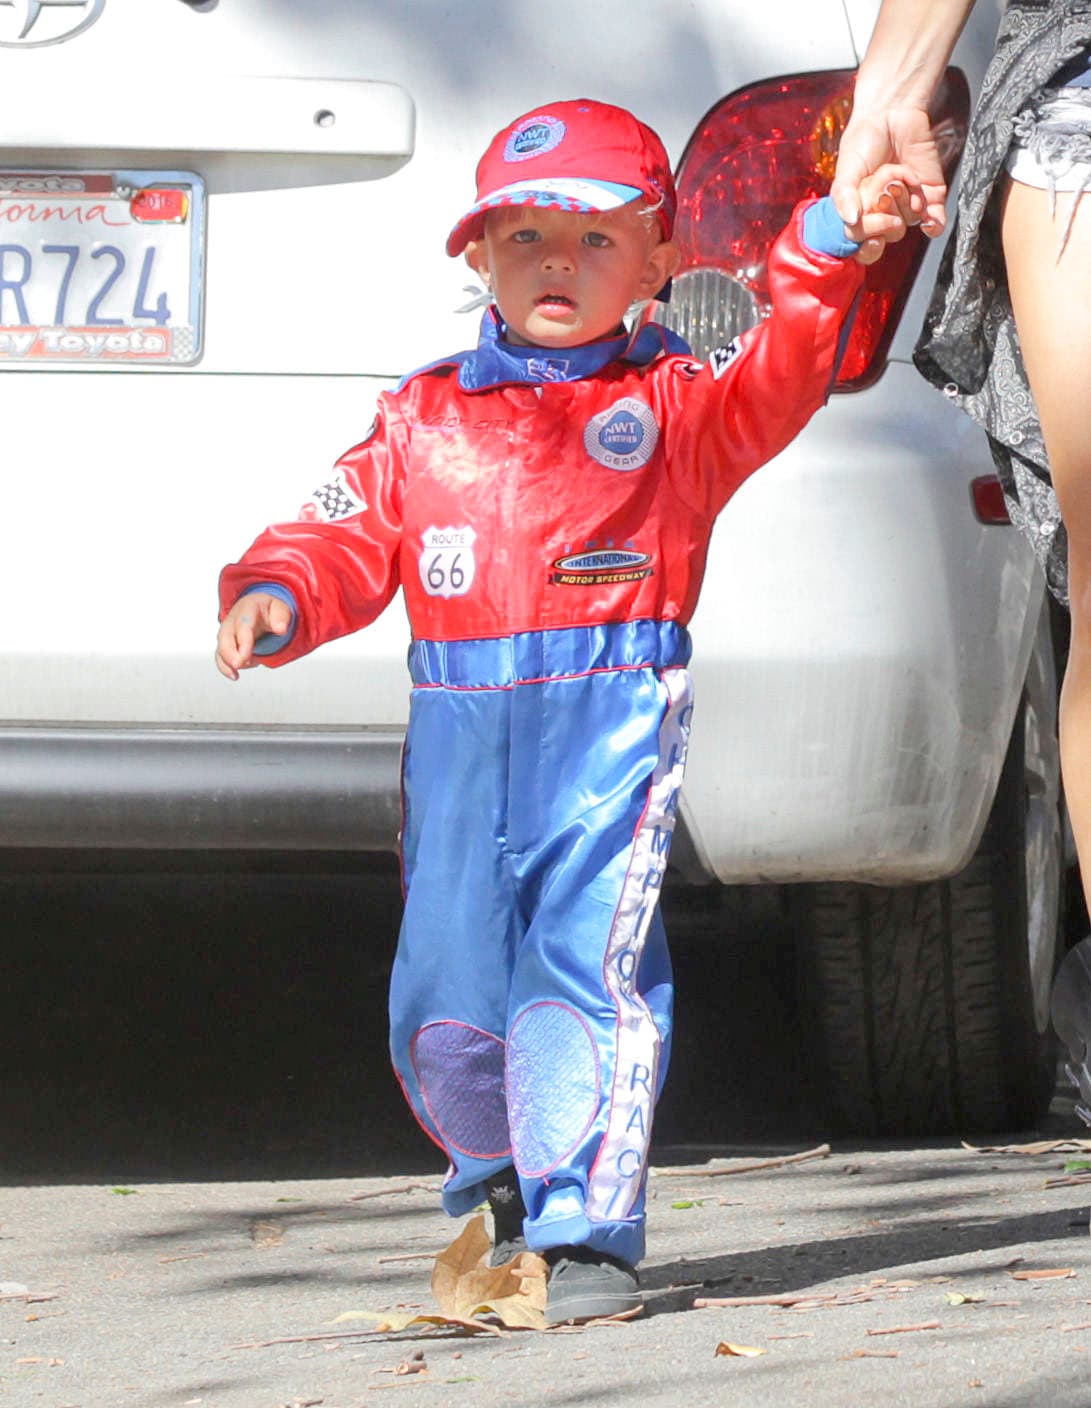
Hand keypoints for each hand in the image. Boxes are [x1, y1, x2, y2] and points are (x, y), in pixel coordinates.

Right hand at [215, 592, 291, 680]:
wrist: (260, 607)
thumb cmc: (268, 609)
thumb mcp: (280, 607)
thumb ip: (281, 617)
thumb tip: (281, 629)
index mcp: (247, 609)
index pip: (243, 625)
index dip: (243, 642)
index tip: (245, 656)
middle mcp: (233, 620)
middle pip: (225, 637)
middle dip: (229, 653)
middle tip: (238, 665)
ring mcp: (228, 632)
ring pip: (221, 648)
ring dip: (226, 662)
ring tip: (235, 674)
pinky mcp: (227, 644)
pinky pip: (221, 656)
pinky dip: (225, 667)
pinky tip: (234, 675)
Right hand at [831, 105, 948, 243]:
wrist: (892, 113)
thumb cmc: (863, 142)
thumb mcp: (846, 171)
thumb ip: (844, 197)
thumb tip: (850, 222)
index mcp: (860, 214)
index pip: (863, 244)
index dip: (868, 244)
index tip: (872, 236)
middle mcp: (883, 213)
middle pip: (888, 233)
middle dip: (886, 210)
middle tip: (883, 186)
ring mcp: (907, 205)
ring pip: (909, 222)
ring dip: (905, 198)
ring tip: (899, 173)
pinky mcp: (930, 195)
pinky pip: (935, 221)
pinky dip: (934, 224)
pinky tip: (929, 220)